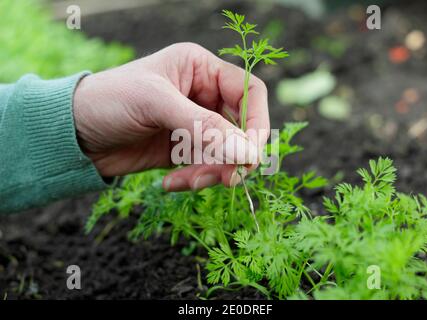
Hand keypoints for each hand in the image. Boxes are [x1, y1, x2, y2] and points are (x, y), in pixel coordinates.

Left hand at [73, 42, 268, 190]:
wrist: (72, 133)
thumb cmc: (108, 101)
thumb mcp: (156, 104)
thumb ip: (204, 127)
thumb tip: (249, 153)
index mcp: (200, 69)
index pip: (250, 93)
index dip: (258, 123)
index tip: (250, 154)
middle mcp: (202, 95)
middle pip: (242, 128)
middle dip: (234, 156)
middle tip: (226, 179)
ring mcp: (194, 125)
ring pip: (227, 153)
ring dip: (214, 172)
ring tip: (188, 182)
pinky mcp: (183, 150)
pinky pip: (206, 168)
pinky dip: (195, 180)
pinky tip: (170, 184)